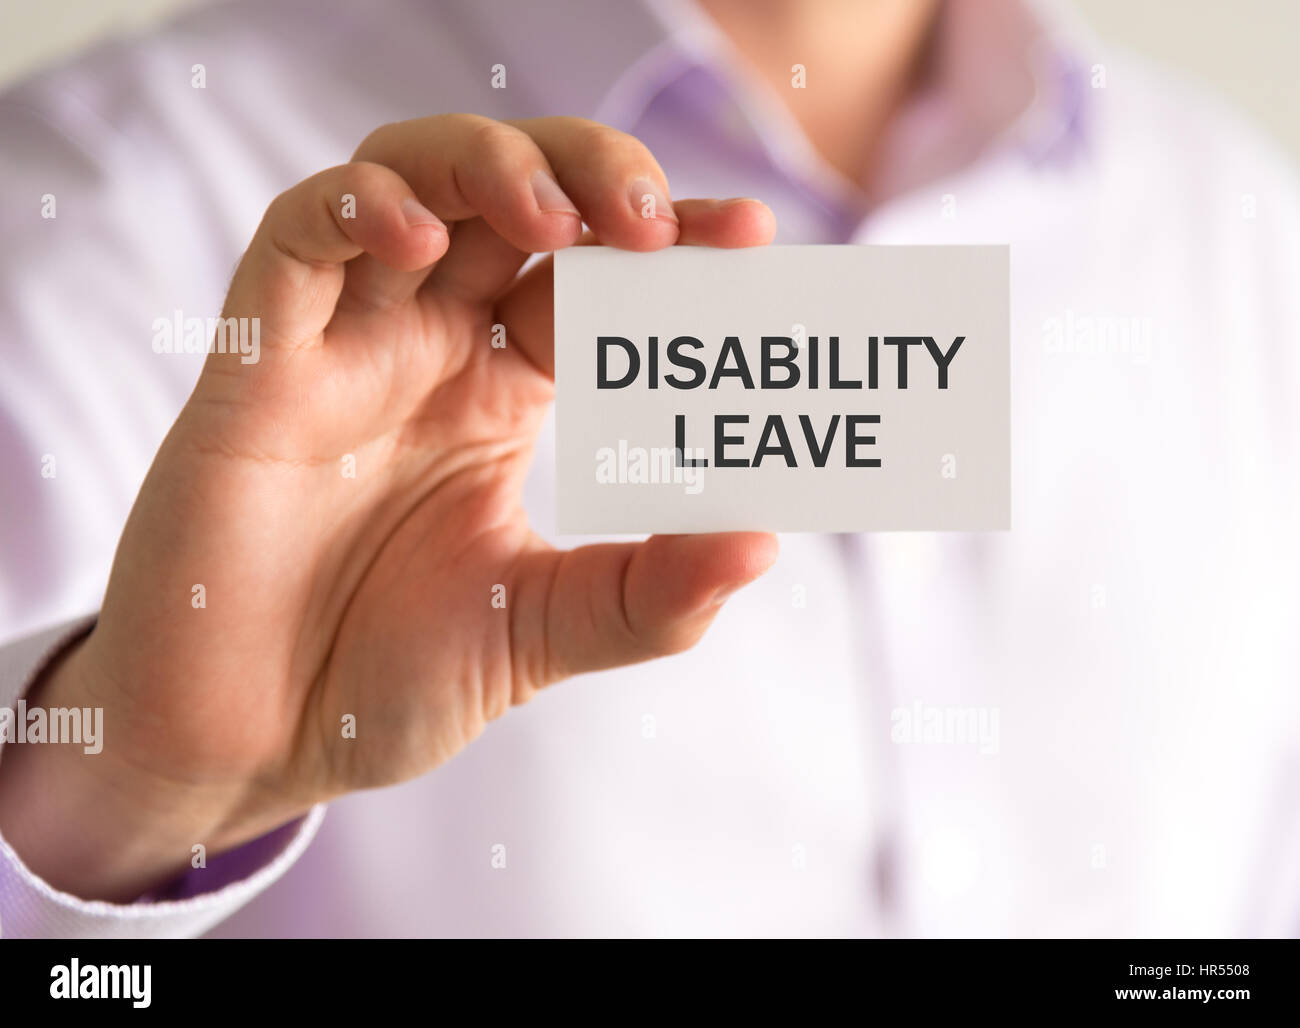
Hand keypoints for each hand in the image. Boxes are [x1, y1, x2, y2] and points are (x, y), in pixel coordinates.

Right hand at [0, 115, 777, 900]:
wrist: (254, 744)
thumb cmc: (386, 678)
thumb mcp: (545, 631)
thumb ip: (651, 595)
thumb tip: (765, 543)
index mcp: (501, 392)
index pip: (594, 277)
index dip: (669, 243)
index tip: (752, 235)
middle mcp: (429, 350)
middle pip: (511, 197)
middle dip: (592, 176)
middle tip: (660, 221)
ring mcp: (343, 348)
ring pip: (406, 179)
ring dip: (486, 167)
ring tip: (556, 216)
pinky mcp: (256, 368)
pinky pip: (294, 243)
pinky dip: (353, 211)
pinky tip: (416, 240)